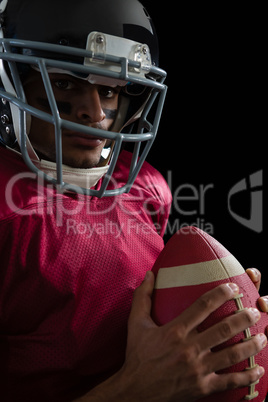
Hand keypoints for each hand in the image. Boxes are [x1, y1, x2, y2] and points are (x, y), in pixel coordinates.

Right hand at [117, 272, 265, 401]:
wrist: (135, 392)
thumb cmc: (137, 355)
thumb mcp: (136, 323)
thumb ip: (142, 297)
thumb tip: (149, 274)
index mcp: (175, 330)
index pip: (203, 306)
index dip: (221, 294)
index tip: (233, 287)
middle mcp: (188, 348)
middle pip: (223, 329)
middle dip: (243, 318)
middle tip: (255, 311)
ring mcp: (197, 369)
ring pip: (231, 354)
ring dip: (250, 345)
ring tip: (263, 336)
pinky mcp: (202, 387)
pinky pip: (229, 381)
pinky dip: (246, 376)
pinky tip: (258, 370)